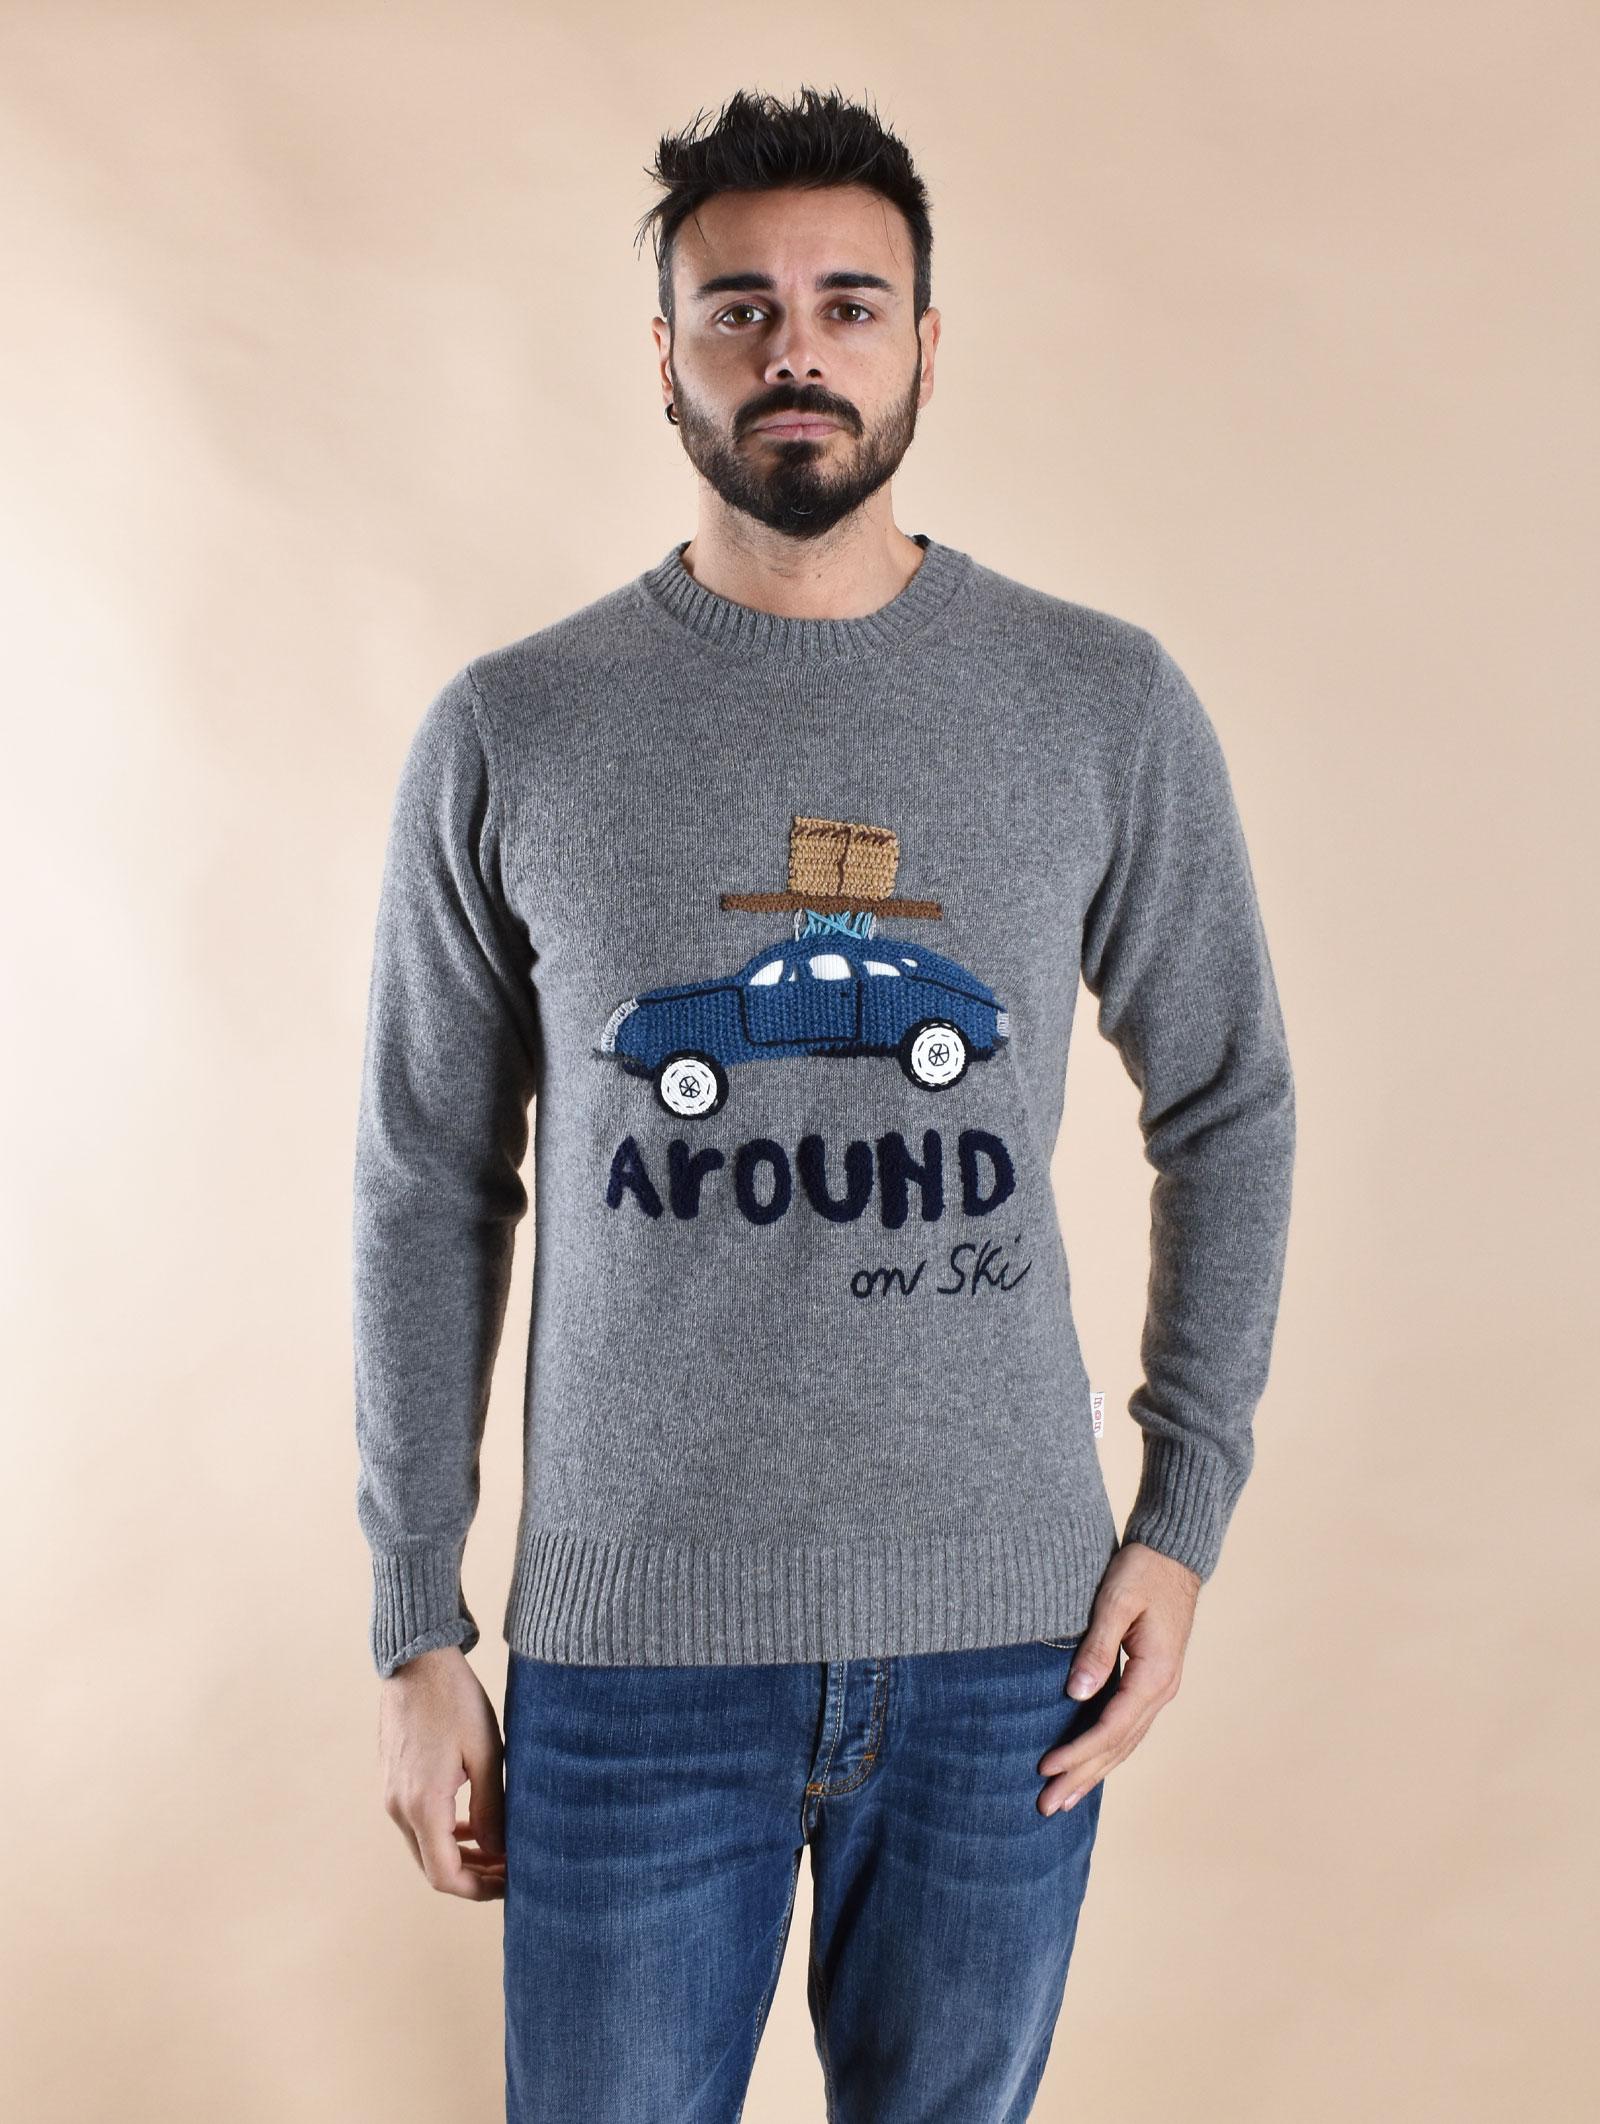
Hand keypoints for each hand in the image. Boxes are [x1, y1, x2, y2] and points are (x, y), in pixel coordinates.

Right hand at [378, 1645, 507, 1897]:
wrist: (417, 1659)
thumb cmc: (455, 1700)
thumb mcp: (486, 1753)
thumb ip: (491, 1808)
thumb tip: (498, 1851)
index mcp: (422, 1805)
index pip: (444, 1875)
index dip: (478, 1889)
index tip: (511, 1884)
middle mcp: (399, 1807)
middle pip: (432, 1867)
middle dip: (472, 1876)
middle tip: (511, 1871)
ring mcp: (391, 1794)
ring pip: (424, 1846)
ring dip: (459, 1855)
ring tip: (499, 1850)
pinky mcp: (392, 1780)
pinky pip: (417, 1823)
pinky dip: (445, 1832)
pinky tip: (472, 1823)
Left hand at [1036, 1540, 1201, 1815]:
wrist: (1173, 1555)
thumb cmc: (1142, 1571)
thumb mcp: (1115, 1602)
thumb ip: (1096, 1648)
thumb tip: (1076, 1695)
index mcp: (1154, 1675)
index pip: (1111, 1728)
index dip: (1077, 1752)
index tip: (1044, 1769)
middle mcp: (1161, 1691)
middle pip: (1118, 1746)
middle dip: (1082, 1777)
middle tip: (1046, 1807)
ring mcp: (1159, 1689)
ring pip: (1124, 1743)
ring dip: (1093, 1772)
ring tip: (1063, 1799)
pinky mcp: (1151, 1683)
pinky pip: (1127, 1728)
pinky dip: (1106, 1752)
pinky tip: (1088, 1766)